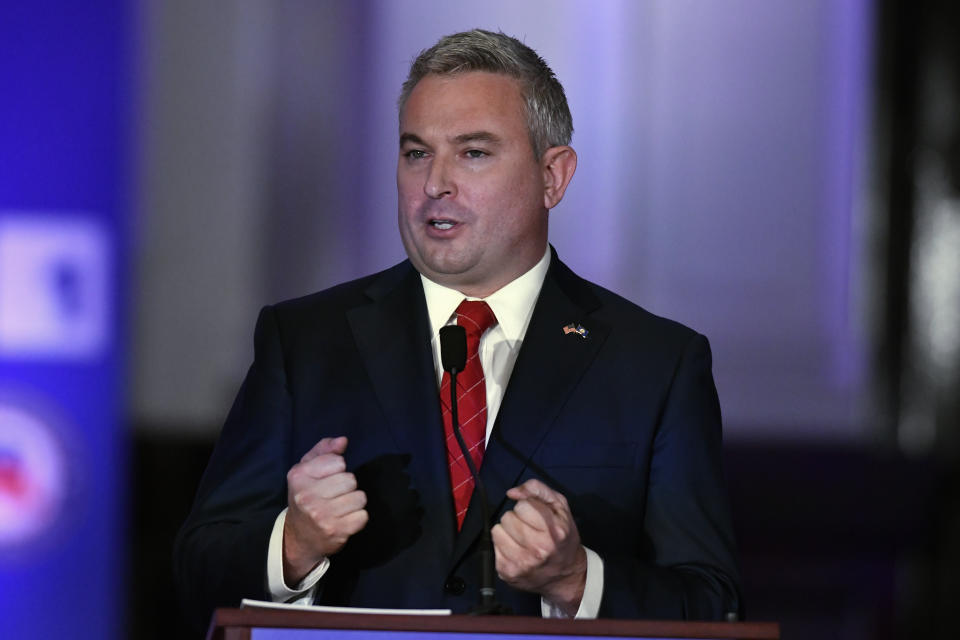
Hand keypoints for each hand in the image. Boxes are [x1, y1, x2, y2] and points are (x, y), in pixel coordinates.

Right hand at [282, 436, 367, 583]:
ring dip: (354, 502)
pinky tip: (344, 520)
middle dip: (347, 487)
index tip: (327, 479)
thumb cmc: (307, 496)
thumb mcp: (307, 470)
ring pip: (360, 497)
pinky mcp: (336, 531)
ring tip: (340, 508)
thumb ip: (324, 450)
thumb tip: (343, 441)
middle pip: (351, 480)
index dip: (338, 469)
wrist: (298, 537)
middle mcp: (307, 496)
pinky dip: (358, 518)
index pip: (338, 462)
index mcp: (299, 476)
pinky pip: (363, 516)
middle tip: (335, 496)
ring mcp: (321, 515)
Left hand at [491, 479, 586, 615]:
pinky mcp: (508, 572)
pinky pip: (493, 546)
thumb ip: (538, 490)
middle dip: (516, 519)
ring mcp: (522, 563)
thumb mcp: (560, 507)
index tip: (535, 516)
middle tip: (528, 529)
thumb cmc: (563, 539)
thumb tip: (513, 492)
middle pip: (507, 518)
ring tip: (521, 539)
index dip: (527, 508)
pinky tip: (517, 550)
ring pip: (497, 531)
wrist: (566, 574)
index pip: (522, 506)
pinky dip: (503, 546)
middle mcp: (538, 550)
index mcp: (554, 532)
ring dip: (507, 532)